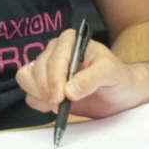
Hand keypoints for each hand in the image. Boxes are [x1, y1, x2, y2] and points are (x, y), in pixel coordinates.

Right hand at [16, 29, 148, 118]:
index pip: (53, 58)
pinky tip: (55, 107)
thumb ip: (91, 79)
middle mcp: (54, 52)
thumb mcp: (110, 73)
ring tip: (57, 105)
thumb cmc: (118, 77)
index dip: (54, 78)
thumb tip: (69, 91)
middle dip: (45, 88)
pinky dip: (39, 103)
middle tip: (59, 104)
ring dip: (38, 94)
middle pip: (35, 69)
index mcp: (69, 41)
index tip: (61, 97)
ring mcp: (47, 70)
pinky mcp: (45, 87)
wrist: (121, 94)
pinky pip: (30, 95)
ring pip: (26, 80)